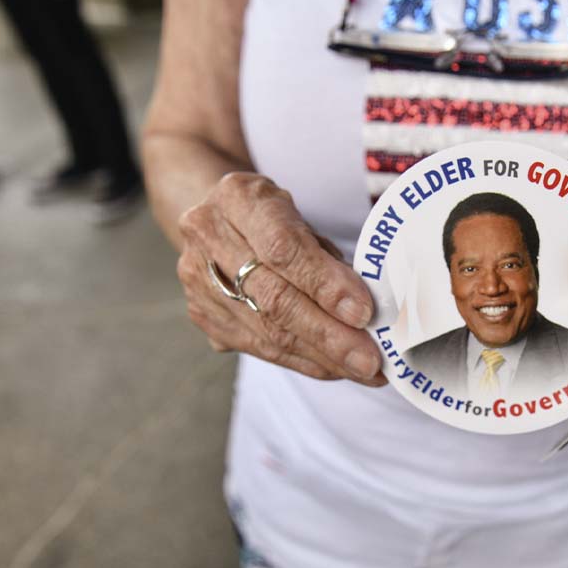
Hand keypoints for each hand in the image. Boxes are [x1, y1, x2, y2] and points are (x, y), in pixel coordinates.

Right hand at [176, 172, 386, 385]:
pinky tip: (334, 369)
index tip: (363, 312)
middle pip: (273, 298)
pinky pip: (260, 348)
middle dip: (328, 334)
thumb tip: (366, 307)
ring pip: (267, 331)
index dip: (325, 284)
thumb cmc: (271, 216)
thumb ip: (325, 255)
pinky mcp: (204, 316)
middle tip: (369, 359)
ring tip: (362, 370)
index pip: (283, 248)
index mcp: (237, 197)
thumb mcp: (300, 214)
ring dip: (321, 357)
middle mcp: (208, 236)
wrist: (216, 219)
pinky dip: (303, 361)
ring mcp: (198, 280)